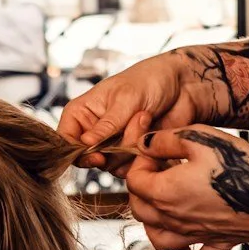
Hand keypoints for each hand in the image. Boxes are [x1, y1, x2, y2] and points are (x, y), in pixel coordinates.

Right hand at [58, 50, 219, 166]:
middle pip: (87, 158)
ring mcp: (111, 144)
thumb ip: (106, 125)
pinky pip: (128, 168)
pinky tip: (151, 131)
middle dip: (111, 148)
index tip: (96, 156)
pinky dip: (141, 155)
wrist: (183, 86)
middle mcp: (92, 131)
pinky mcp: (130, 154)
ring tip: (145, 118)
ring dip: (130, 147)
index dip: (76, 153)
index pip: (65, 140)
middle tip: (128, 131)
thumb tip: (85, 145)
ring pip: (110, 165)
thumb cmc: (150, 81)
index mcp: (81, 112)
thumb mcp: (125, 99)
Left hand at [125, 127, 248, 249]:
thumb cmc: (241, 167)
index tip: (157, 150)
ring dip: (154, 222)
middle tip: (162, 169)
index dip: (141, 161)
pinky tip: (188, 239)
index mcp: (164, 193)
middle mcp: (173, 220)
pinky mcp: (217, 245)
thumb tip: (144, 144)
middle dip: (143, 187)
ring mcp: (194, 236)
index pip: (133, 180)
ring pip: (157, 239)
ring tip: (168, 202)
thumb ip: (166, 140)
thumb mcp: (201, 138)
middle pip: (139, 209)